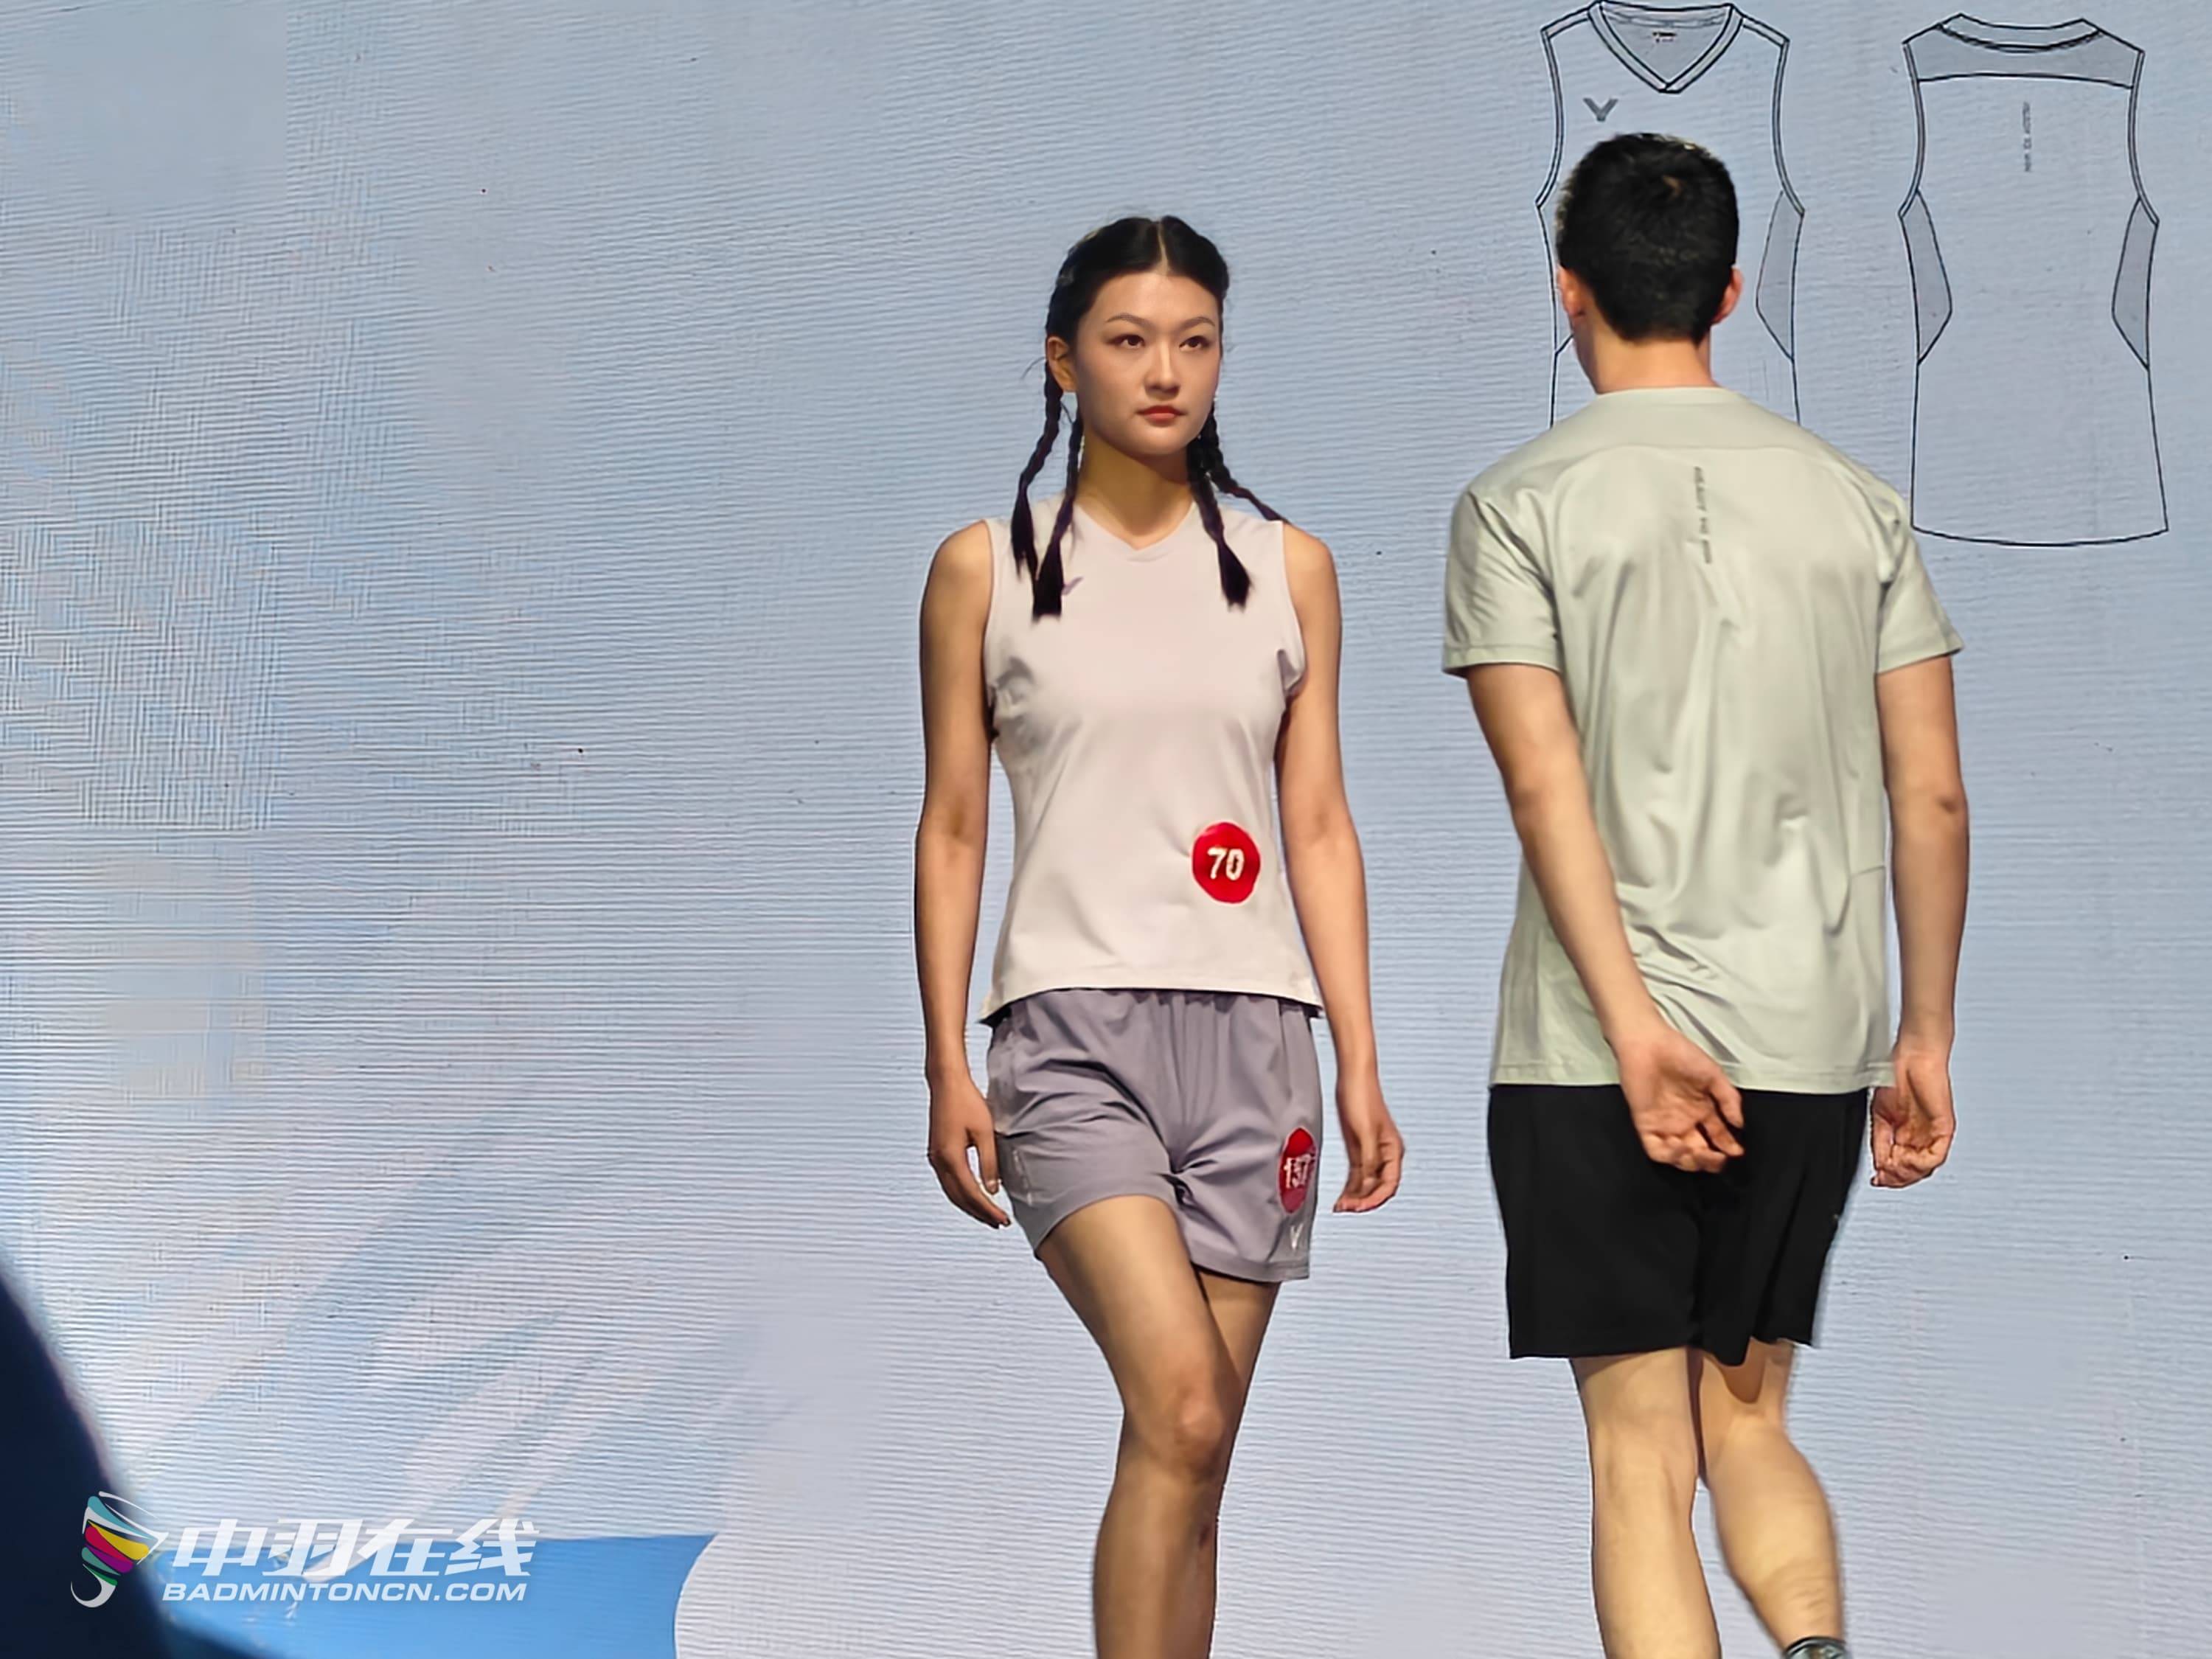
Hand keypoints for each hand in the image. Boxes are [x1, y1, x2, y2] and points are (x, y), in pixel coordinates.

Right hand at [926, 1070, 1010, 1227]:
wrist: (946, 1083)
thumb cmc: (966, 1102)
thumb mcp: (984, 1132)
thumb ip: (989, 1162)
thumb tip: (993, 1189)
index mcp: (950, 1157)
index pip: (971, 1193)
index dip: (987, 1209)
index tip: (1002, 1219)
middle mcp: (939, 1161)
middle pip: (959, 1198)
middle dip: (978, 1213)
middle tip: (998, 1223)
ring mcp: (935, 1158)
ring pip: (952, 1192)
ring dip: (970, 1205)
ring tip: (988, 1214)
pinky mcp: (936, 1153)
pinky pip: (948, 1182)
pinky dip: (962, 1193)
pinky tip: (973, 1195)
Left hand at [1332, 1067, 1403, 1212]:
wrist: (1353, 1078)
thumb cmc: (1362, 1098)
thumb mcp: (1364, 1133)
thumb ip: (1368, 1160)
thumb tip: (1367, 1183)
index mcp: (1393, 1151)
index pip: (1388, 1185)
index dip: (1374, 1199)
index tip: (1359, 1208)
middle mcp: (1385, 1154)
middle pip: (1378, 1187)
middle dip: (1363, 1201)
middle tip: (1346, 1209)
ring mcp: (1372, 1152)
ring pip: (1367, 1183)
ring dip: (1355, 1196)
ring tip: (1341, 1207)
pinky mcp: (1360, 1148)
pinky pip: (1357, 1174)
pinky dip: (1350, 1186)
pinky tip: (1342, 1196)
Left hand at [1612, 1019, 1743, 1172]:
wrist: (1649, 1044)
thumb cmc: (1679, 1053)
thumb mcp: (1713, 1075)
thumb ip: (1729, 1099)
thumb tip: (1739, 1123)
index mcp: (1701, 1109)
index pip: (1717, 1136)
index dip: (1728, 1147)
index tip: (1737, 1151)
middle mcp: (1684, 1120)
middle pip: (1700, 1151)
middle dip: (1711, 1160)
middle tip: (1720, 1158)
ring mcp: (1665, 1124)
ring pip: (1680, 1156)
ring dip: (1693, 1162)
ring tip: (1703, 1154)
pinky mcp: (1646, 1124)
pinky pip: (1656, 1149)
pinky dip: (1670, 1155)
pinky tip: (1681, 1147)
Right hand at [1872, 1040, 1954, 1186]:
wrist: (1913, 1055)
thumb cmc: (1895, 1075)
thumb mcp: (1879, 1115)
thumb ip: (1879, 1141)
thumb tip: (1878, 1164)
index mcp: (1906, 1133)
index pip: (1901, 1164)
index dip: (1888, 1175)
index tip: (1876, 1178)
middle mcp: (1921, 1136)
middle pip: (1914, 1171)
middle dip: (1896, 1178)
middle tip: (1883, 1177)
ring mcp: (1934, 1133)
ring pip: (1926, 1168)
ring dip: (1907, 1173)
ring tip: (1892, 1168)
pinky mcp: (1945, 1128)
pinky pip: (1937, 1155)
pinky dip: (1920, 1163)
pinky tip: (1907, 1160)